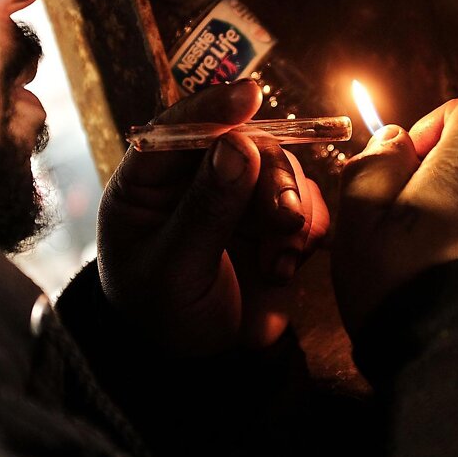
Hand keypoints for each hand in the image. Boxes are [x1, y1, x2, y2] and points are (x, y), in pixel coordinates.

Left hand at [96, 79, 328, 356]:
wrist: (187, 361)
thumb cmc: (158, 313)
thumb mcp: (174, 268)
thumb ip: (205, 209)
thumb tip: (239, 146)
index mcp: (150, 180)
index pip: (179, 126)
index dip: (215, 106)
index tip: (249, 95)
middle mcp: (196, 177)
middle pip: (248, 144)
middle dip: (273, 178)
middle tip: (284, 221)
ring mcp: (238, 197)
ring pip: (284, 172)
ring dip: (292, 212)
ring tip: (278, 264)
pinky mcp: (271, 223)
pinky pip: (305, 205)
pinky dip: (307, 230)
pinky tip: (285, 267)